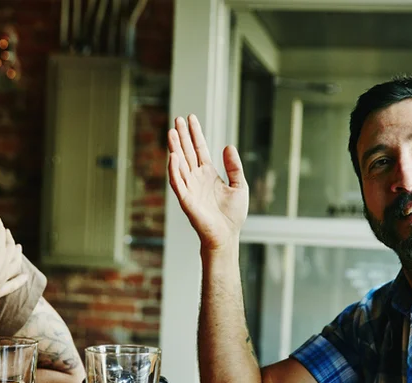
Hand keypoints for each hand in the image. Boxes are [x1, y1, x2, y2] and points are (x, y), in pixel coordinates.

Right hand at [0, 212, 27, 331]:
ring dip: (17, 254)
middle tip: (6, 231)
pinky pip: (14, 283)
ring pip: (15, 262)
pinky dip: (20, 279)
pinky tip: (26, 277)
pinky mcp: (1, 289)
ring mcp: (5, 276)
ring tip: (19, 248)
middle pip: (9, 246)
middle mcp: (4, 262)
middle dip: (7, 236)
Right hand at [167, 115, 248, 252]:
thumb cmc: (232, 215)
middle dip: (182, 136)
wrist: (227, 236)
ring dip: (175, 149)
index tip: (190, 118)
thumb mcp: (239, 186)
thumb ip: (234, 167)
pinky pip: (178, 183)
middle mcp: (196, 178)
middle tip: (177, 119)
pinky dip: (174, 170)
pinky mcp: (186, 200)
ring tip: (172, 132)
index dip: (195, 134)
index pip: (199, 149)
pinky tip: (173, 156)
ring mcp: (190, 188)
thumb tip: (228, 146)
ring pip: (179, 164)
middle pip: (187, 152)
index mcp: (208, 174)